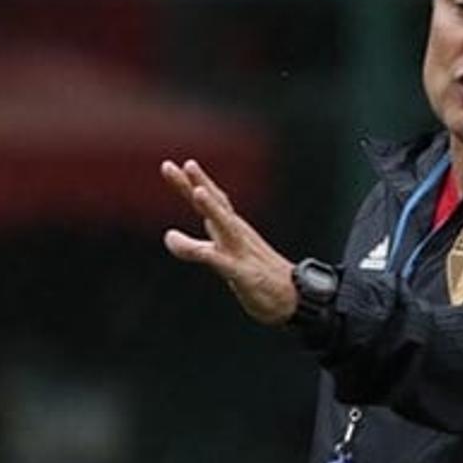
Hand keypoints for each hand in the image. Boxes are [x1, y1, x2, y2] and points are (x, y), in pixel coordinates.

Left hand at [161, 159, 296, 325]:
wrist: (294, 298)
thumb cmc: (257, 276)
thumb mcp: (221, 258)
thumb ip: (195, 246)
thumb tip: (169, 235)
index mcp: (232, 230)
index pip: (214, 200)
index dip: (194, 182)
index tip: (173, 164)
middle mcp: (237, 235)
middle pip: (217, 204)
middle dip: (197, 184)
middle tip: (174, 166)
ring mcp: (242, 253)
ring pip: (226, 226)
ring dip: (213, 209)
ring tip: (198, 191)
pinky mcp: (245, 274)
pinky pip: (223, 262)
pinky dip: (207, 253)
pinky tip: (195, 249)